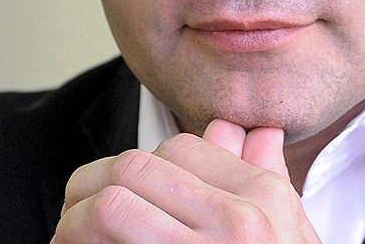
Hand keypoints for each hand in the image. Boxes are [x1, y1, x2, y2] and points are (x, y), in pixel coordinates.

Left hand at [52, 119, 320, 242]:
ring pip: (109, 207)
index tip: (125, 186)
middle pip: (134, 168)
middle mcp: (234, 226)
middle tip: (79, 210)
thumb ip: (268, 178)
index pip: (180, 148)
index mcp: (263, 203)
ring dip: (76, 221)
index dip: (141, 164)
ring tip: (71, 238)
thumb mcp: (293, 236)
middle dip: (93, 184)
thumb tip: (251, 131)